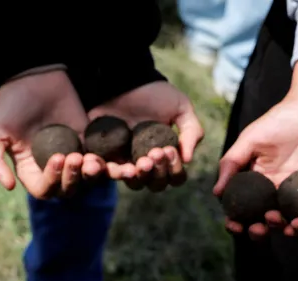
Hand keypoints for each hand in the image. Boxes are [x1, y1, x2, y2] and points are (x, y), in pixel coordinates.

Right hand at [0, 70, 104, 198]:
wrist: (33, 77)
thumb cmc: (9, 105)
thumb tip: (9, 187)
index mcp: (30, 170)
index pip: (44, 190)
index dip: (52, 180)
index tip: (57, 157)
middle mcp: (51, 168)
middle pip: (68, 189)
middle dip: (74, 178)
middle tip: (76, 157)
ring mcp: (72, 155)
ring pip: (89, 180)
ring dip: (94, 175)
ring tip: (94, 162)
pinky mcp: (89, 143)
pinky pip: (104, 162)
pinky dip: (112, 168)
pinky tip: (118, 165)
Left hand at [88, 81, 203, 191]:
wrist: (126, 80)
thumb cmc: (156, 94)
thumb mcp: (181, 108)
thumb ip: (192, 132)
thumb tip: (188, 160)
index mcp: (167, 156)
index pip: (175, 177)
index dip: (174, 170)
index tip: (169, 150)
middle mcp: (148, 163)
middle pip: (155, 185)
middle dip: (157, 173)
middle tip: (154, 153)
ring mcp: (126, 161)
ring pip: (133, 183)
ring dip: (137, 177)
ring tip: (136, 166)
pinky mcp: (106, 155)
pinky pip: (107, 171)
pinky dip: (110, 172)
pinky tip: (118, 165)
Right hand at [214, 56, 297, 237]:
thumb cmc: (280, 120)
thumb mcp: (250, 139)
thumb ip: (232, 163)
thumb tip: (216, 193)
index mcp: (256, 183)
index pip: (243, 209)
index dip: (236, 221)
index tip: (234, 225)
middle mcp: (275, 194)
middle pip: (263, 221)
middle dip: (258, 231)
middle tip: (258, 228)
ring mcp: (297, 196)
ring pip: (288, 223)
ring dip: (282, 229)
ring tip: (281, 223)